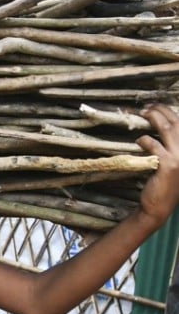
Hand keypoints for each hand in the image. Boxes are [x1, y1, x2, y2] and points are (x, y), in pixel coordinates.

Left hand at [136, 103, 178, 226]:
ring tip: (141, 114)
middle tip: (145, 107)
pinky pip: (155, 145)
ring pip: (167, 129)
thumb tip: (159, 126)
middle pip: (176, 122)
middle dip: (160, 110)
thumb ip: (169, 145)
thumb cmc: (163, 184)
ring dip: (153, 118)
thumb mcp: (172, 162)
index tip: (155, 106)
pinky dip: (146, 140)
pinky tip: (139, 140)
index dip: (169, 111)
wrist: (159, 207)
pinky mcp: (168, 165)